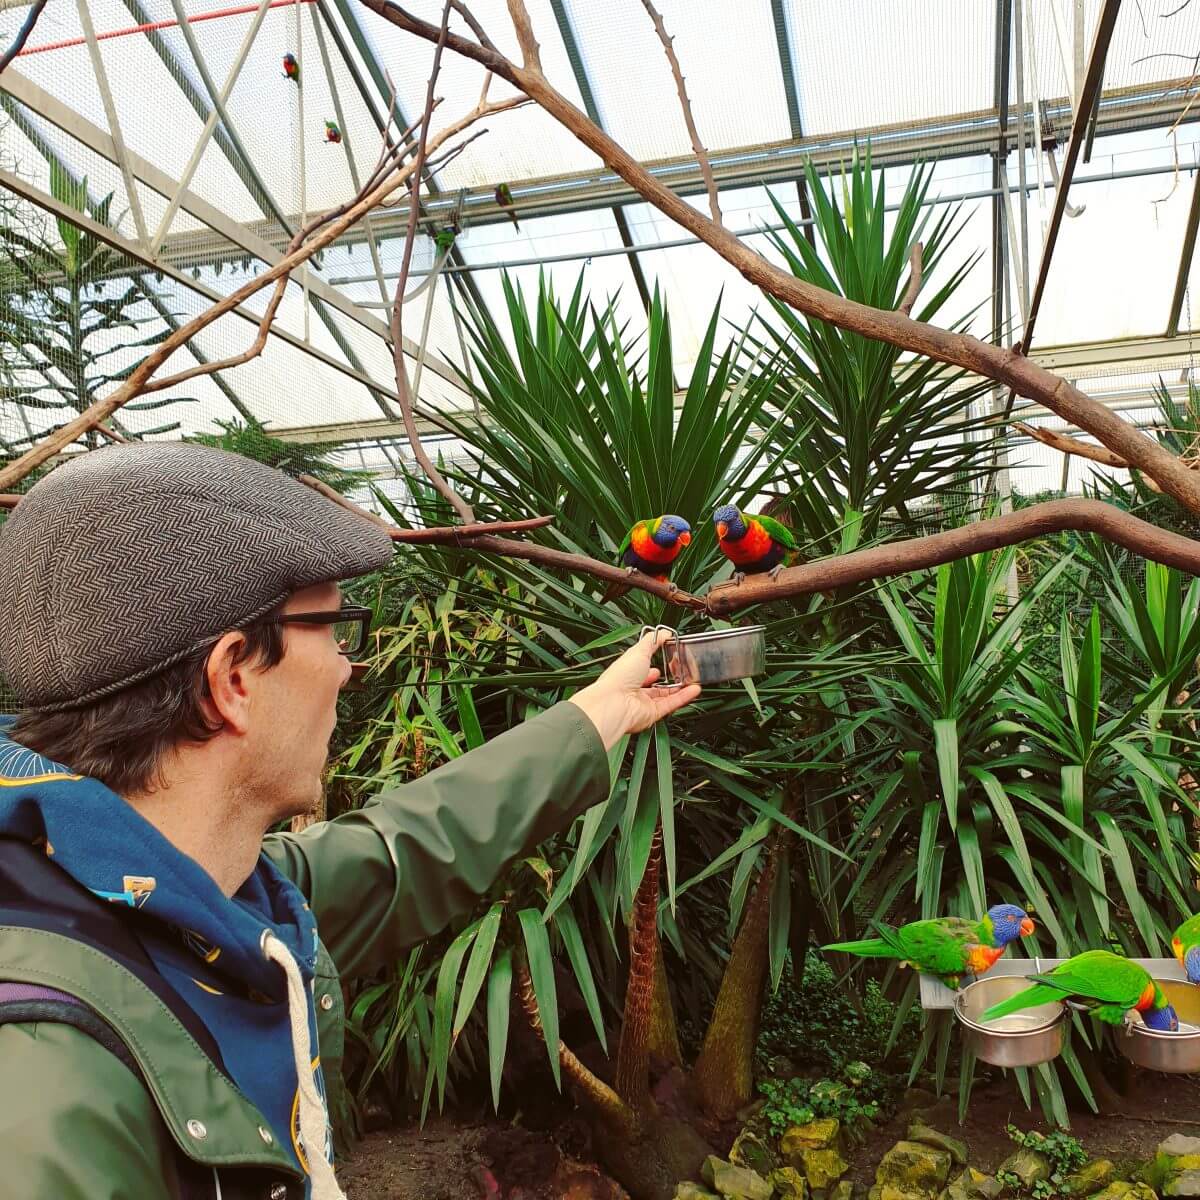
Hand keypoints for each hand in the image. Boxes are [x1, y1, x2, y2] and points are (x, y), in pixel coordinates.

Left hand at [567, 629, 700, 750]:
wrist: (615, 703)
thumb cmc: (618, 678)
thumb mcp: (638, 650)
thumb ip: (652, 641)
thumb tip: (664, 632)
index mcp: (626, 672)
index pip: (641, 667)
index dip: (652, 663)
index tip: (666, 657)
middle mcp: (633, 688)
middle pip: (654, 684)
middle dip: (667, 678)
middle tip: (680, 671)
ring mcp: (642, 702)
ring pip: (664, 696)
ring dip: (679, 689)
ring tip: (691, 680)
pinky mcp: (652, 713)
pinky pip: (671, 704)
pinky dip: (683, 697)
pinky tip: (693, 690)